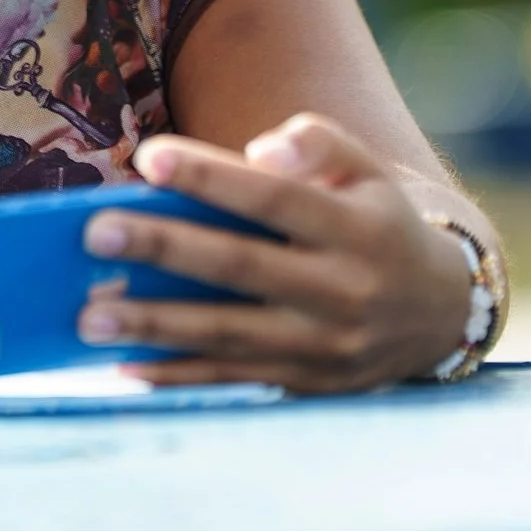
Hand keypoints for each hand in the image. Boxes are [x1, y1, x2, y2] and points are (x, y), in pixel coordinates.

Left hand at [75, 113, 475, 393]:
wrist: (441, 315)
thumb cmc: (380, 224)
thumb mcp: (369, 171)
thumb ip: (319, 144)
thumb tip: (259, 152)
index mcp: (356, 227)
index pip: (275, 198)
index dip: (211, 178)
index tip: (148, 158)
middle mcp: (341, 290)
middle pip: (241, 267)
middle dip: (165, 250)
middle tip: (95, 234)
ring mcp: (324, 346)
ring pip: (229, 335)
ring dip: (155, 326)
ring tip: (89, 317)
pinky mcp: (307, 386)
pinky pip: (233, 382)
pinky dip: (178, 378)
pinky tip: (124, 367)